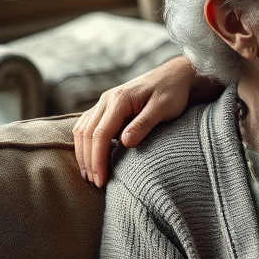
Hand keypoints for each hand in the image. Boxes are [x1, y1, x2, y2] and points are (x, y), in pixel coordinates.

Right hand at [72, 56, 219, 186]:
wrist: (175, 75)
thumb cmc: (172, 92)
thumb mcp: (164, 108)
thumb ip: (144, 124)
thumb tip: (125, 143)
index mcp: (119, 100)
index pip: (100, 134)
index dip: (98, 159)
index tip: (101, 180)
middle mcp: (106, 100)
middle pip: (86, 134)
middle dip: (89, 161)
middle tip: (95, 183)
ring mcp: (104, 103)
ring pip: (82, 130)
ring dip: (83, 154)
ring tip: (89, 175)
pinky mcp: (107, 108)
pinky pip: (88, 126)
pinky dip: (86, 143)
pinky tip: (90, 158)